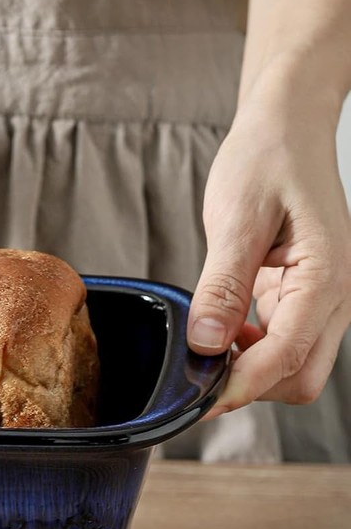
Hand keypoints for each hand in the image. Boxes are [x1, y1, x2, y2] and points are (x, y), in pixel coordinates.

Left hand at [187, 86, 350, 417]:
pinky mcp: (303, 294)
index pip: (286, 359)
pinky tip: (222, 328)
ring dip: (249, 369)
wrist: (287, 127)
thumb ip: (222, 286)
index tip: (196, 401)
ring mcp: (322, 298)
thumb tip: (207, 343)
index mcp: (325, 278)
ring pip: (293, 364)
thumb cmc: (268, 160)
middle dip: (249, 386)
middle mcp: (334, 296)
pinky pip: (283, 340)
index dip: (239, 387)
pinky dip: (252, 348)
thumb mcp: (237, 220)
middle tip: (195, 376)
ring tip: (204, 349)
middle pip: (298, 377)